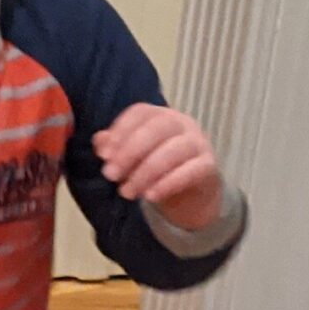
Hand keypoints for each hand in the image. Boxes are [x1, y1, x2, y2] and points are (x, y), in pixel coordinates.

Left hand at [92, 105, 224, 232]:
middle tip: (110, 175)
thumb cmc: (155, 166)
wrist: (189, 191)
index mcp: (159, 115)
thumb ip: (114, 147)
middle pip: (158, 127)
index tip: (104, 155)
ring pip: (174, 150)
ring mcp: (198, 142)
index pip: (140, 113)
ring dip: (146, 172)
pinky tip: (150, 196)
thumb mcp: (131, 157)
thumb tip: (100, 142)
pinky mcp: (208, 165)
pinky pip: (191, 171)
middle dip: (130, 151)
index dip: (121, 131)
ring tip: (126, 192)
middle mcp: (181, 123)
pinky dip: (169, 183)